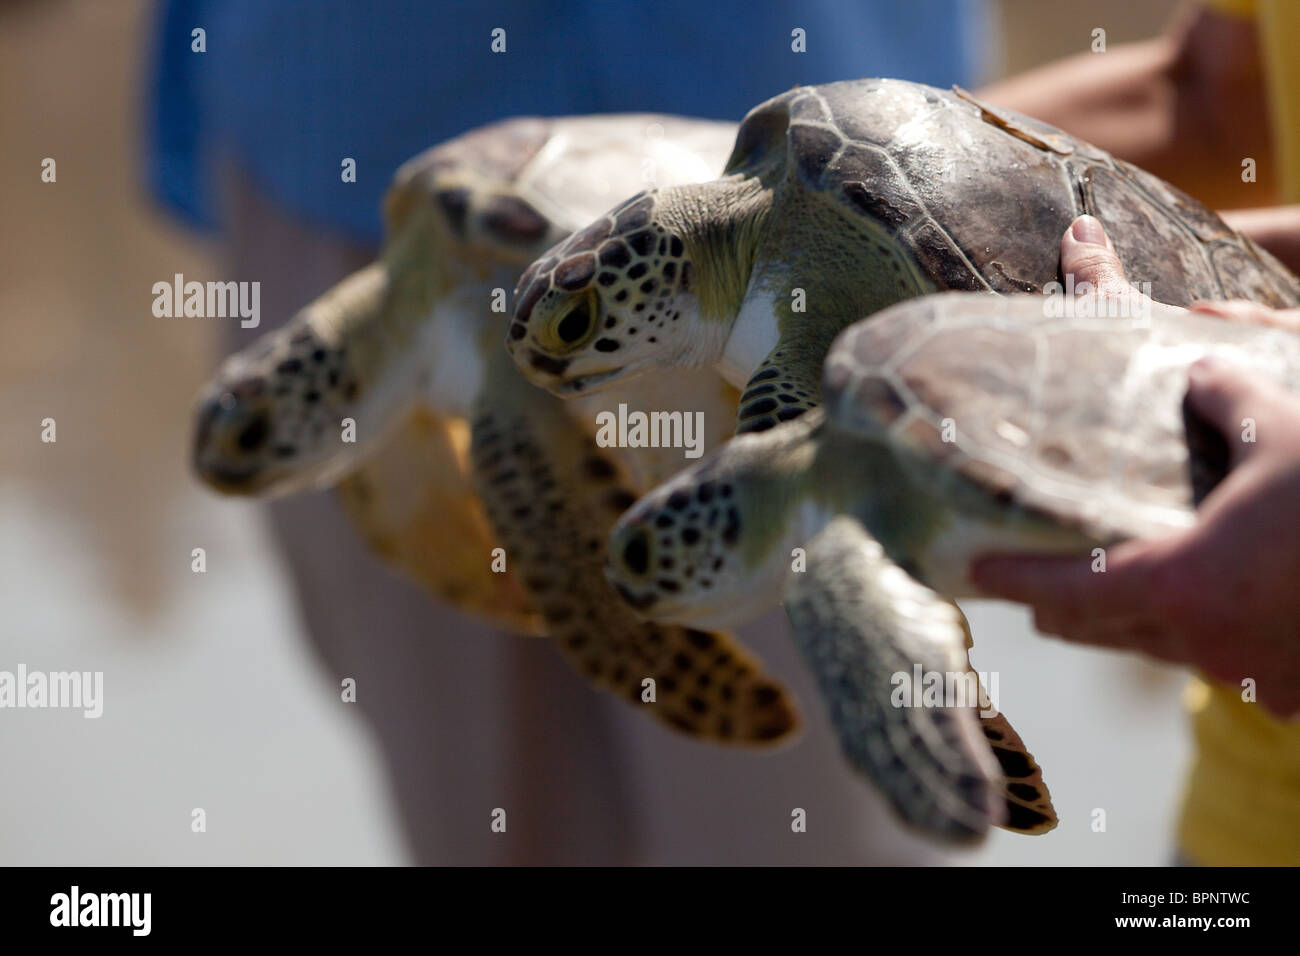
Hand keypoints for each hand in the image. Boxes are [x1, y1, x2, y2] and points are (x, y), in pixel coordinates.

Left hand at [970, 216, 1299, 717]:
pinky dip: (1193, 634)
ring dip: (1121, 619)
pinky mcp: (1290, 693)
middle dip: (1052, 603)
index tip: (969, 570)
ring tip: (1104, 578)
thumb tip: (1194, 367)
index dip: (1008, 581)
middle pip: (1091, 631)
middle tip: (1025, 573)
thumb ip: (1224, 394)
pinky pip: (1215, 663)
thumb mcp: (1286, 427)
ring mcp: (1246, 678)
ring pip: (1151, 648)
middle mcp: (1199, 643)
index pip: (1059, 593)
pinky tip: (1210, 601)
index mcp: (1178, 584)